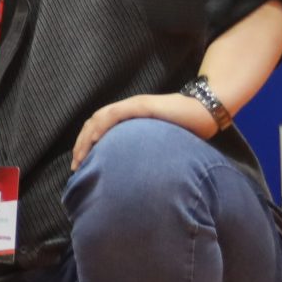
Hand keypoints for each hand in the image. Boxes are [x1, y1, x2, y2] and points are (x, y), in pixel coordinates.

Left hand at [72, 92, 217, 165]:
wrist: (205, 111)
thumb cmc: (187, 129)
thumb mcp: (160, 144)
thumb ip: (145, 152)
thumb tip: (137, 175)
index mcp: (130, 118)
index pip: (100, 128)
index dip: (86, 145)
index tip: (81, 166)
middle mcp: (128, 109)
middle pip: (94, 124)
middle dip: (81, 145)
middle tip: (76, 166)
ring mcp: (134, 106)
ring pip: (100, 118)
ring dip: (87, 138)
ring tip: (80, 157)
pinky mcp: (141, 105)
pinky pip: (116, 114)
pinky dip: (102, 126)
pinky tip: (95, 139)